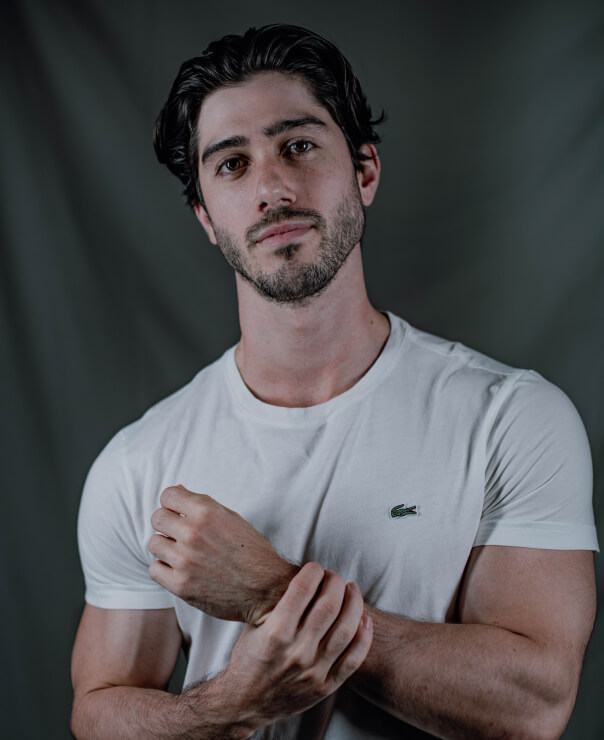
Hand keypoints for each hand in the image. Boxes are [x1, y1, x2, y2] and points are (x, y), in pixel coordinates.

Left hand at [147, 485, 297, 622]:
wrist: (266, 589)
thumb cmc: (251, 551)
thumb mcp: (231, 518)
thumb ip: (202, 506)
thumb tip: (176, 492)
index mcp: (206, 512)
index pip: (168, 495)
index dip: (172, 503)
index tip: (178, 511)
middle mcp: (193, 533)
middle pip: (157, 518)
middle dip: (167, 524)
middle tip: (179, 534)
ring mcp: (184, 560)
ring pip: (153, 543)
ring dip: (166, 547)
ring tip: (183, 553)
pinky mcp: (180, 584)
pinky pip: (154, 569)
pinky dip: (165, 569)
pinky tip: (180, 569)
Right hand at [222, 562, 372, 731]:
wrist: (243, 703)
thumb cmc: (248, 658)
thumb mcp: (254, 627)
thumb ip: (279, 605)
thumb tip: (305, 577)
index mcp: (275, 633)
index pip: (303, 589)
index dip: (313, 571)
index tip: (315, 567)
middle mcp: (297, 652)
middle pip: (329, 605)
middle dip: (335, 583)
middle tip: (334, 576)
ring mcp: (313, 671)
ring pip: (346, 629)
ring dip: (353, 603)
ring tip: (351, 589)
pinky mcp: (325, 687)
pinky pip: (354, 659)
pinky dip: (364, 636)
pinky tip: (364, 619)